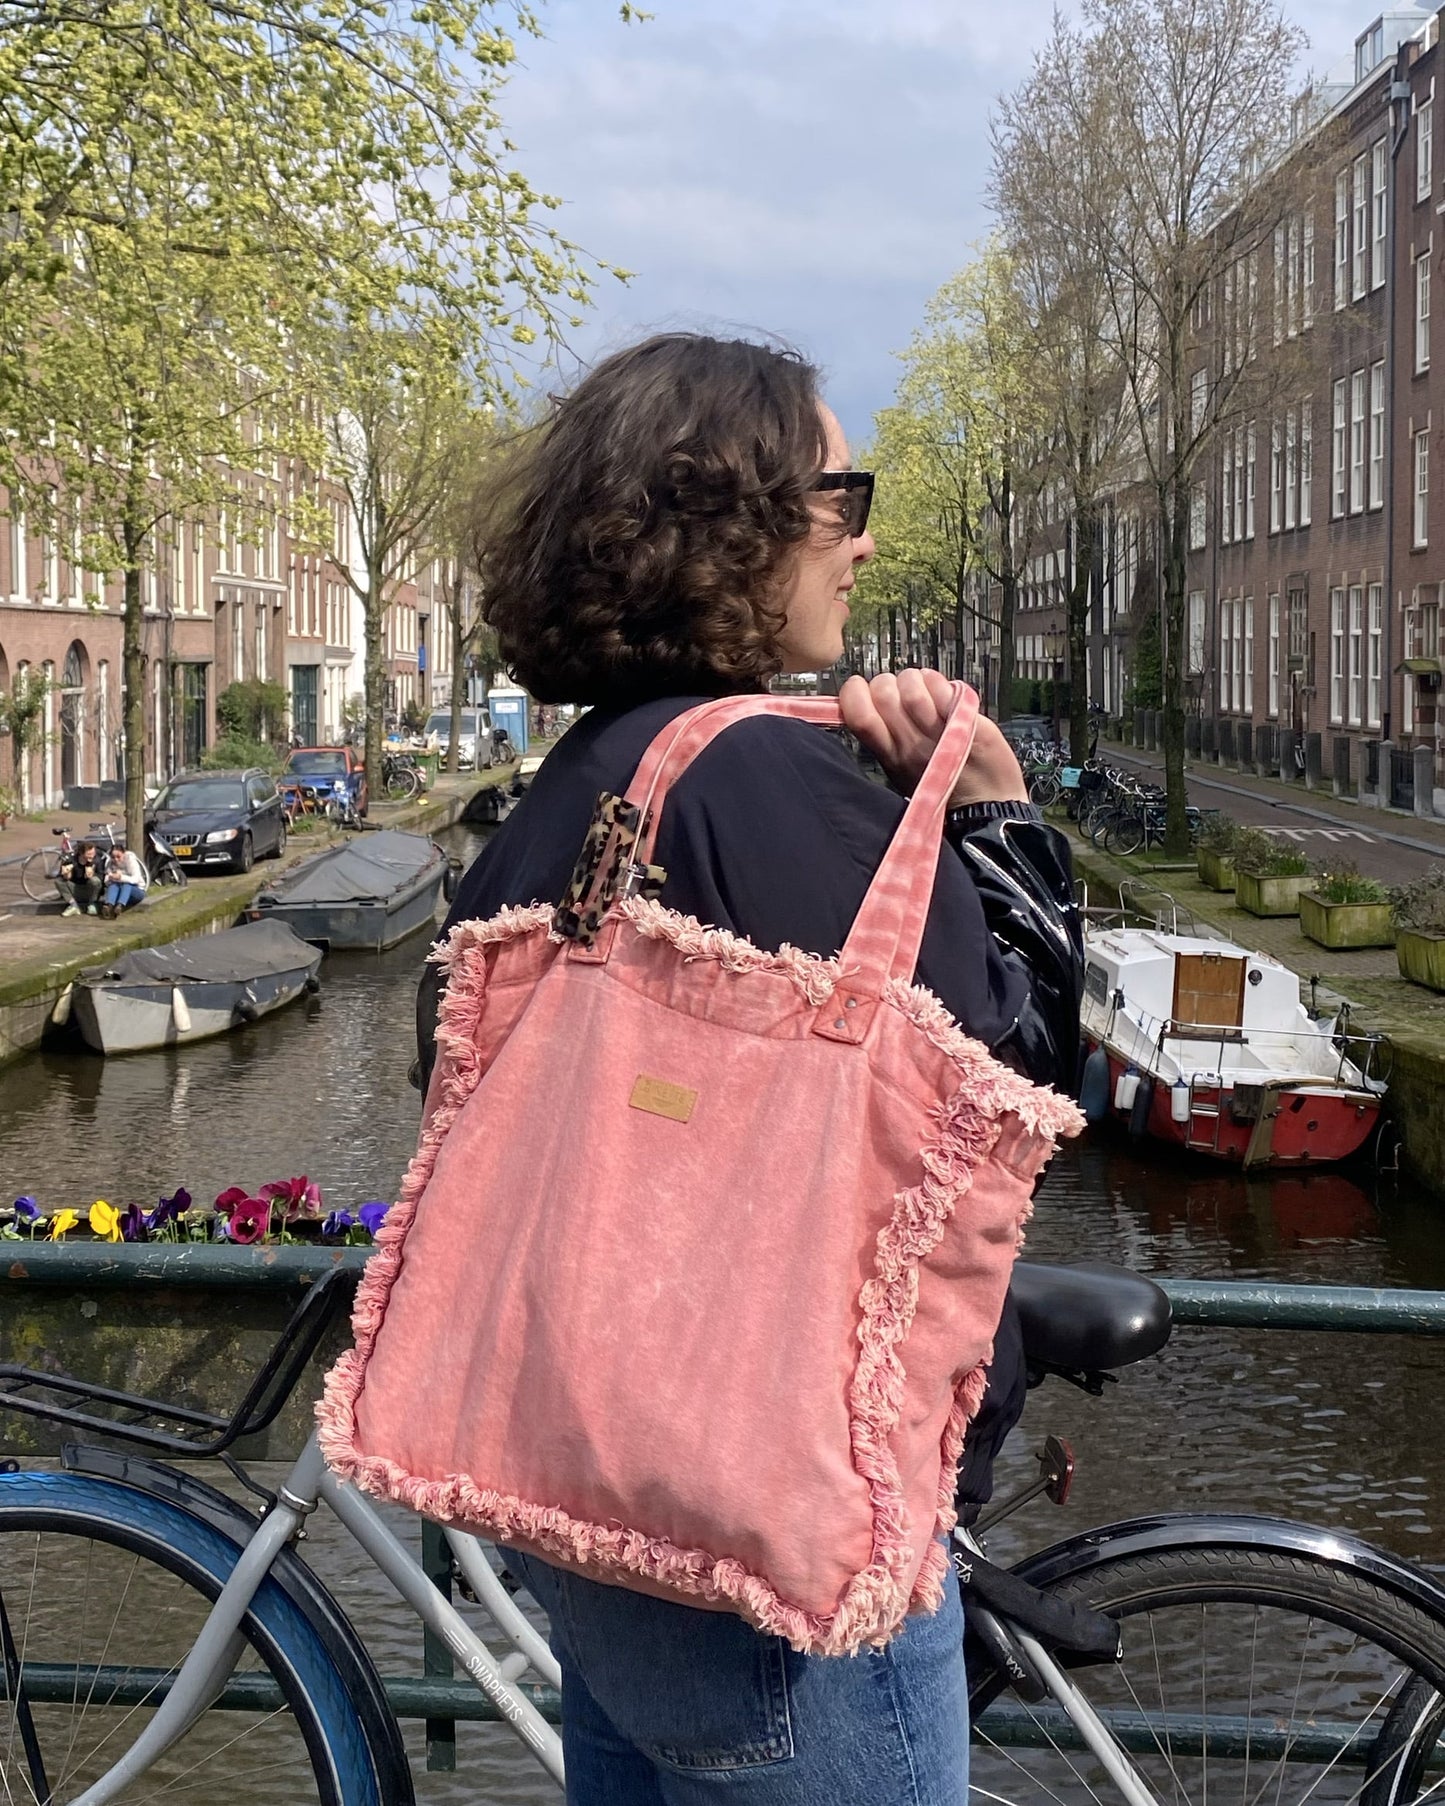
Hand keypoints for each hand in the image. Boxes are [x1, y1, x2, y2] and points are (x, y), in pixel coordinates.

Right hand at [838, 670, 1027, 806]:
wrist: (990, 806)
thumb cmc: (946, 789)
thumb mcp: (902, 770)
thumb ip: (884, 737)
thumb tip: (867, 701)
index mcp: (888, 755)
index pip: (855, 713)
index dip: (855, 693)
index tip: (867, 693)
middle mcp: (907, 743)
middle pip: (882, 691)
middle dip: (890, 682)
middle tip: (903, 695)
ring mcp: (934, 732)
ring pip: (910, 684)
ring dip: (917, 680)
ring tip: (928, 696)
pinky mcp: (962, 722)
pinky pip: (941, 687)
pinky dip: (940, 683)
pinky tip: (946, 695)